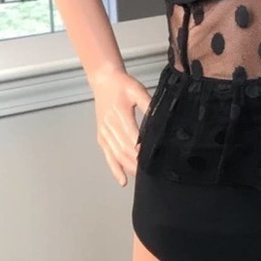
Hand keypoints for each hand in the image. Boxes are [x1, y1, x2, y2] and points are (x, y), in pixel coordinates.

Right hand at [92, 70, 151, 186]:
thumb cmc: (122, 84)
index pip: (133, 137)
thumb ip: (148, 104)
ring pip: (117, 155)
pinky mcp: (101, 137)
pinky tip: (122, 180)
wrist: (103, 81)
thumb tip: (159, 119)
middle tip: (151, 174)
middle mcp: (110, 126)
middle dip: (137, 163)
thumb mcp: (138, 90)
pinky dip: (115, 169)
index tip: (152, 160)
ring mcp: (104, 133)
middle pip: (125, 150)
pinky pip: (108, 156)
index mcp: (120, 114)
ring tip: (141, 178)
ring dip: (129, 168)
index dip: (142, 150)